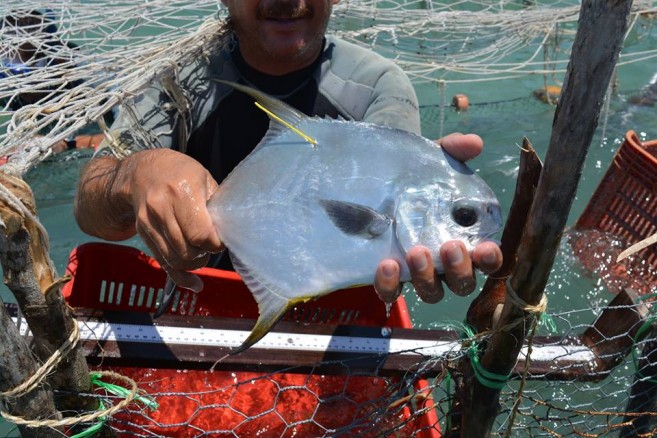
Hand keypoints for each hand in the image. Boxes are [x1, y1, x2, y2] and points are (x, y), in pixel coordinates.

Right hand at [75, 149, 222, 289]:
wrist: (142, 172)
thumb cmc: (181, 173)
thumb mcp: (204, 179)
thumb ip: (216, 206)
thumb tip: (230, 232)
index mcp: (182, 191)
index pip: (201, 234)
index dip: (215, 244)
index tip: (221, 240)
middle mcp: (162, 208)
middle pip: (187, 251)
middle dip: (204, 254)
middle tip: (211, 246)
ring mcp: (149, 223)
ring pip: (175, 260)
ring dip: (194, 263)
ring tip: (201, 252)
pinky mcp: (143, 234)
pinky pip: (163, 263)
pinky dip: (180, 276)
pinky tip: (194, 284)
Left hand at [373, 132, 502, 303]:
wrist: (370, 187)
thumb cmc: (414, 179)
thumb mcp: (431, 163)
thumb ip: (452, 152)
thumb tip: (473, 143)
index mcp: (463, 238)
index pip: (487, 259)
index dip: (491, 259)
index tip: (487, 248)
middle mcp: (445, 264)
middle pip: (463, 283)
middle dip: (460, 270)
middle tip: (449, 247)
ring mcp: (417, 274)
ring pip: (432, 292)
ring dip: (427, 277)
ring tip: (416, 252)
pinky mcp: (388, 279)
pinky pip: (392, 293)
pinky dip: (391, 285)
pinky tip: (386, 265)